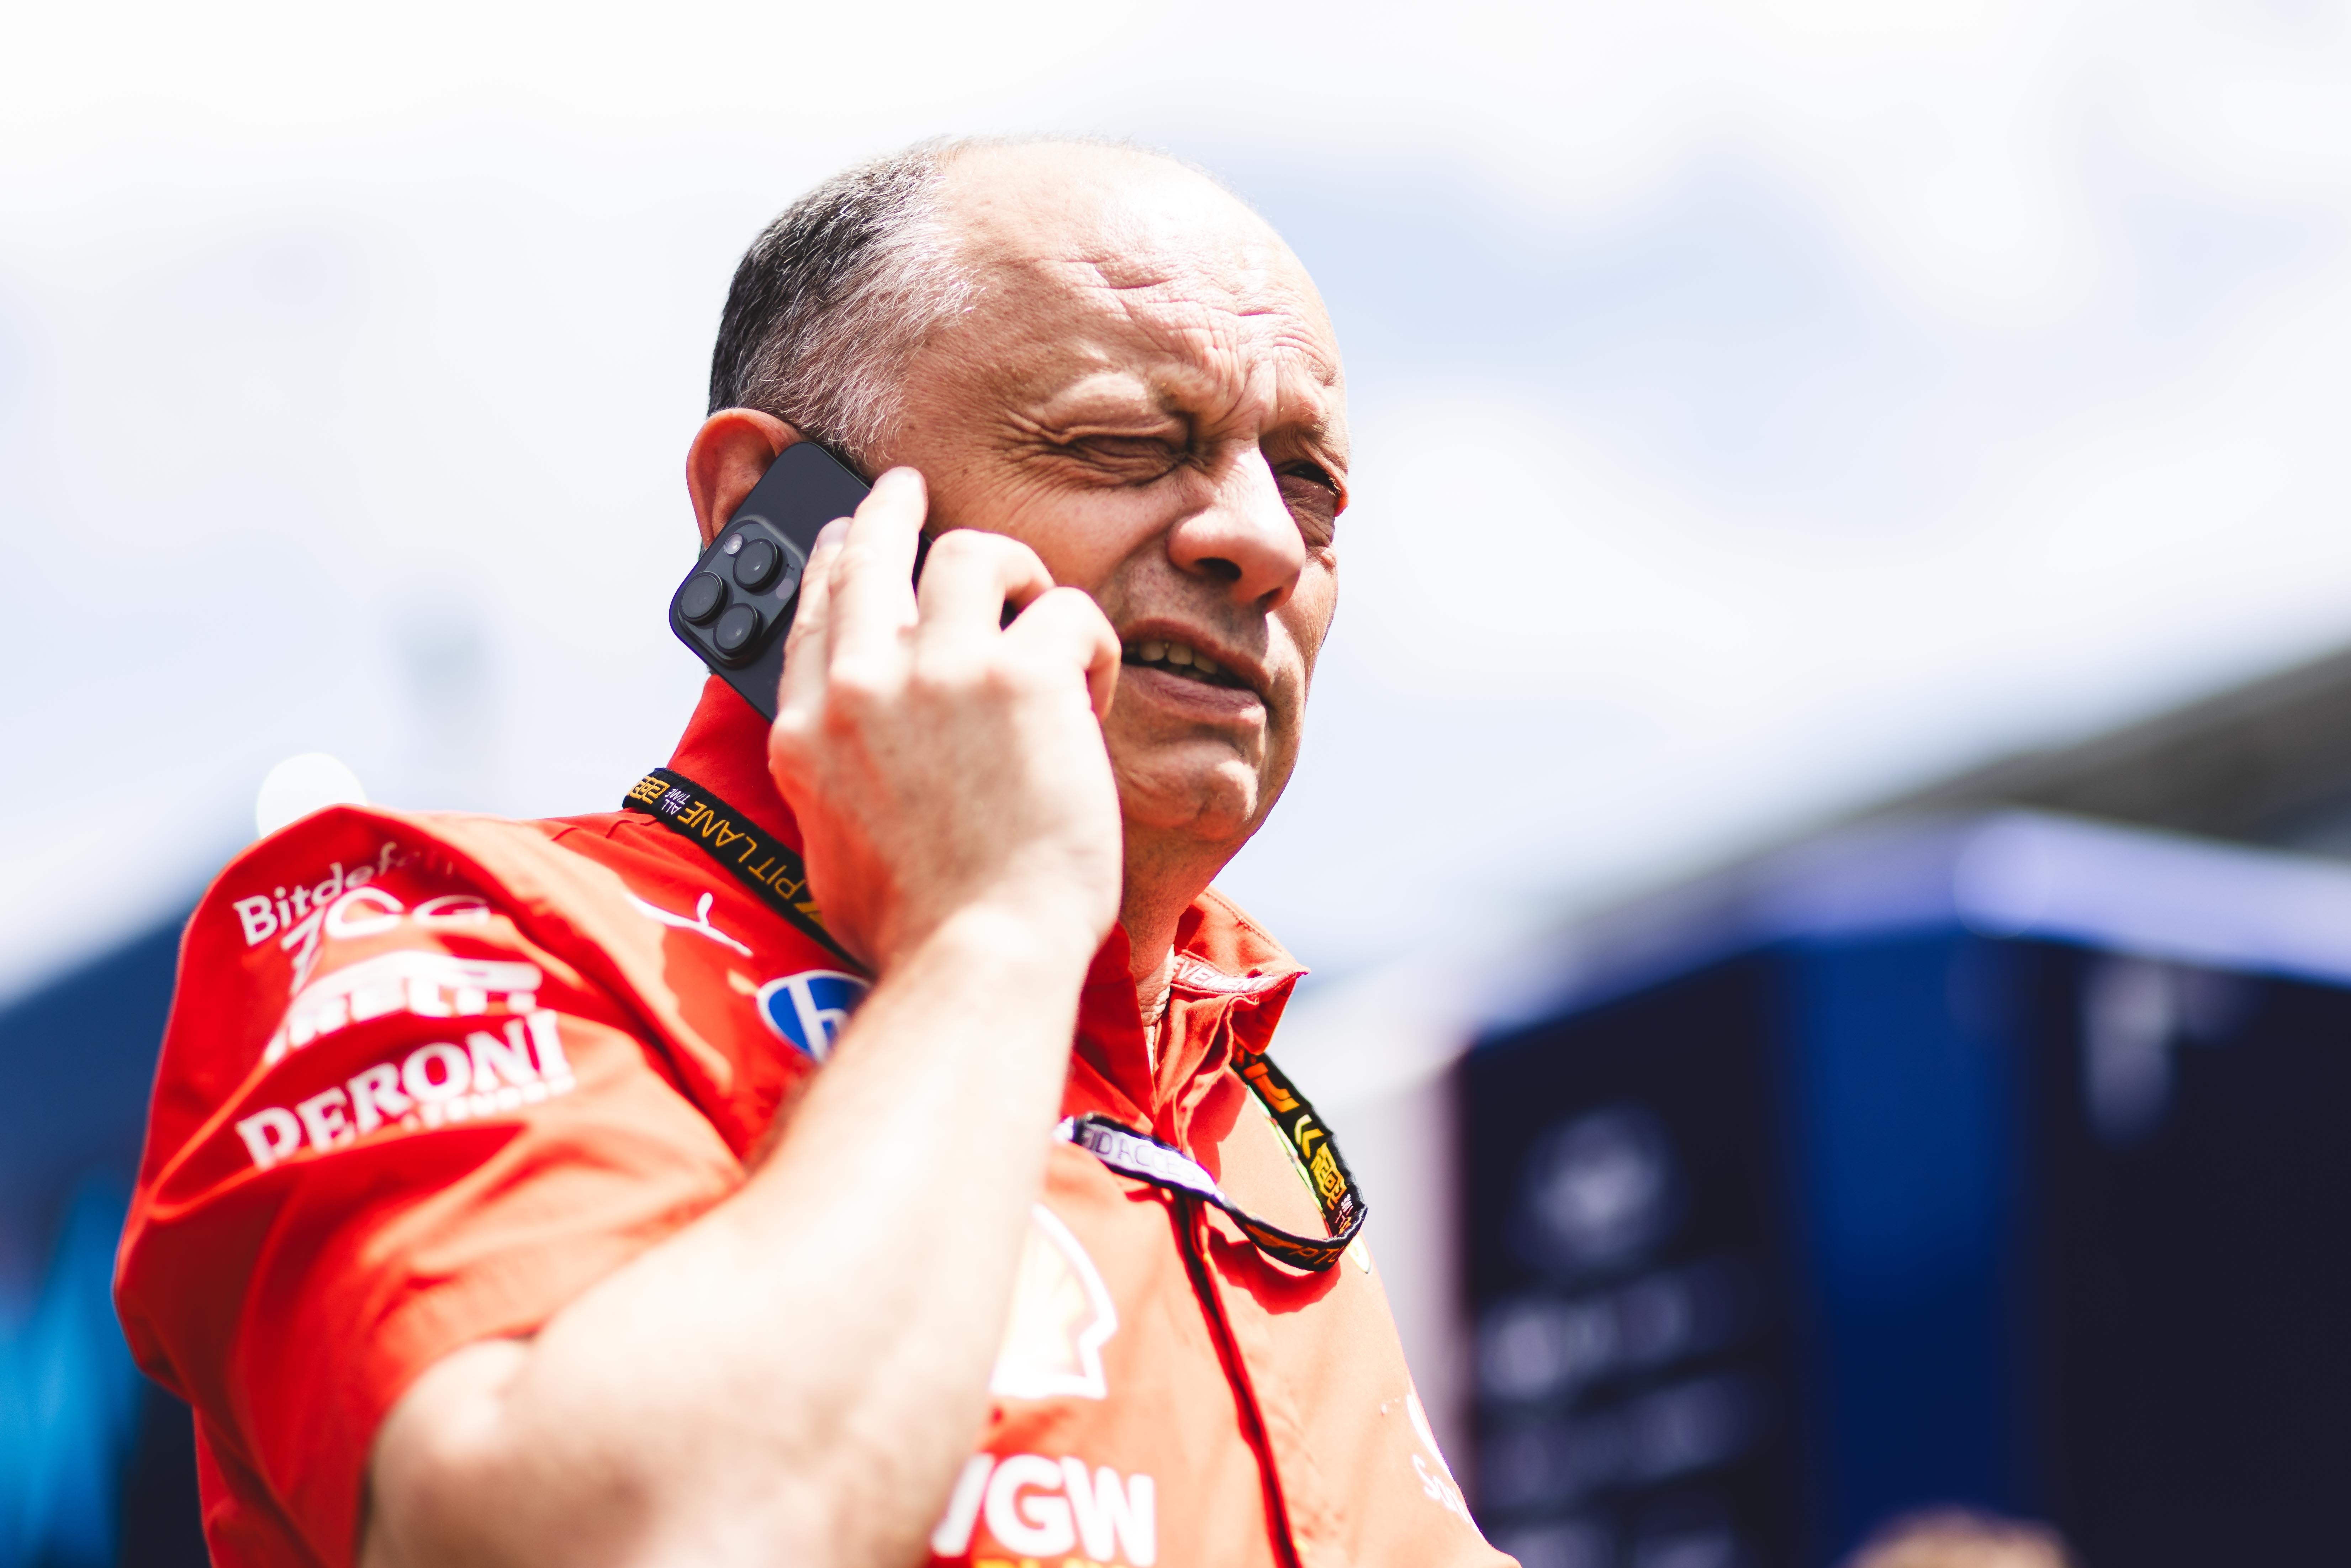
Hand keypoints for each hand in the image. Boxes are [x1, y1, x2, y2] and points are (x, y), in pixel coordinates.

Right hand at [766, 468, 1124, 972]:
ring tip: (1039, 610)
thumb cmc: (917, 931)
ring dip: (1011, 569)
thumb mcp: (831, 847)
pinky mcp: (1020, 678)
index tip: (854, 536)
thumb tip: (840, 754)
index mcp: (807, 732)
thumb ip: (828, 782)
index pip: (815, 607)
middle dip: (892, 506)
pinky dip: (1090, 646)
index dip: (838, 557)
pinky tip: (1097, 691)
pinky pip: (1065, 612)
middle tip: (909, 488)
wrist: (977, 958)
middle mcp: (860, 686)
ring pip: (971, 552)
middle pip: (871, 548)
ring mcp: (938, 673)